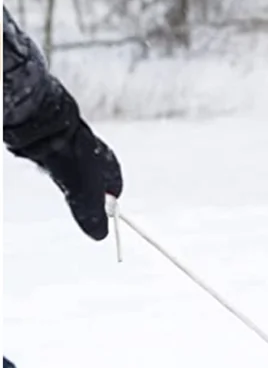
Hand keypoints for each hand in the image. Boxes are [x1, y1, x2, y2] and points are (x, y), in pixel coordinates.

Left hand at [38, 121, 122, 240]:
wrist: (51, 132)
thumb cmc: (75, 164)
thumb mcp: (87, 201)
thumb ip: (94, 221)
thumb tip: (99, 235)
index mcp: (114, 169)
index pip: (115, 194)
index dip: (105, 206)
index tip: (94, 213)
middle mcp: (103, 156)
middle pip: (98, 184)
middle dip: (88, 193)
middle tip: (76, 198)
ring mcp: (85, 147)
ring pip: (82, 172)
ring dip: (73, 179)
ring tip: (63, 179)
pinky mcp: (68, 141)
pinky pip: (68, 160)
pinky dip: (62, 167)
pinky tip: (54, 167)